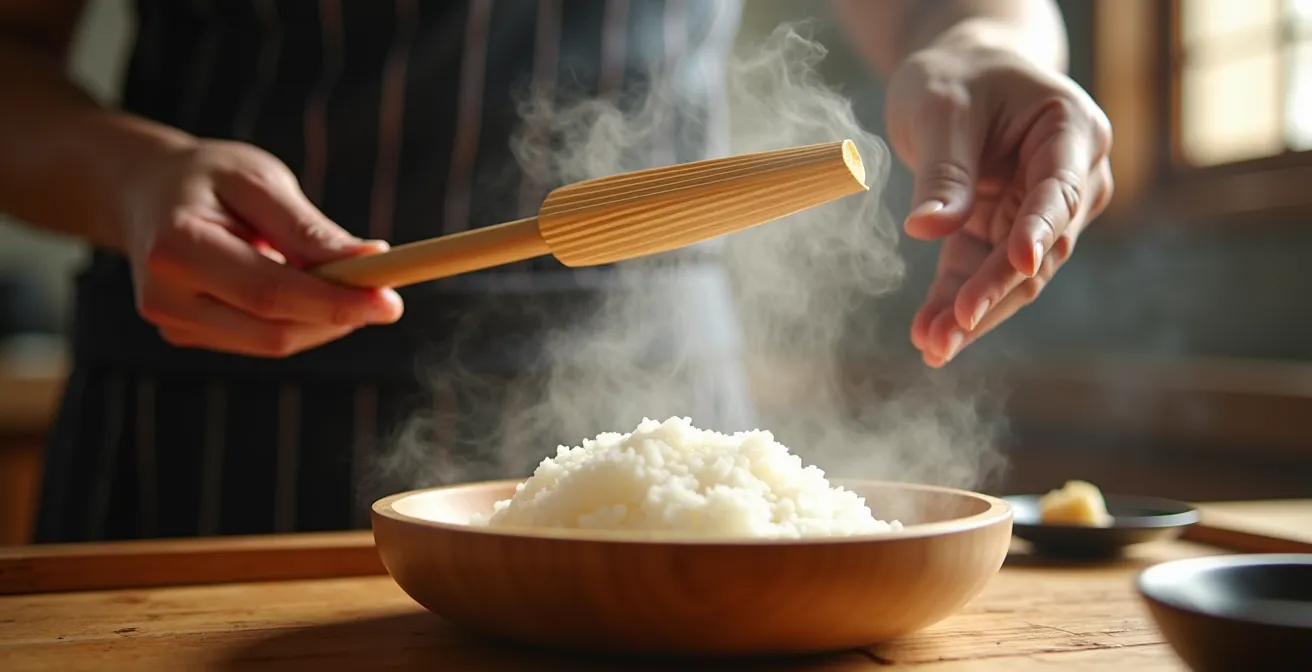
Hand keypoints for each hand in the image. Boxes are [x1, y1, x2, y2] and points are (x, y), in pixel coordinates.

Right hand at [118, 139, 403, 356]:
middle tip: (383, 293)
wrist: (144, 191)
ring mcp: (172, 324)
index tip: (390, 302)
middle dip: (337, 316)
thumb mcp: (258, 181)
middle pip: (275, 332)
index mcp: (177, 248)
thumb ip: (308, 228)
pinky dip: (297, 320)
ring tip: (330, 275)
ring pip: (273, 343)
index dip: (335, 303)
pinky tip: (295, 285)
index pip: (270, 293)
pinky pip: (261, 341)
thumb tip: (369, 261)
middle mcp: (164, 297)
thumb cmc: (207, 177)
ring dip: (320, 319)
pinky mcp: (186, 337)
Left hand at [885, 38, 1112, 366]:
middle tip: (950, 332)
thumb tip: (929, 229)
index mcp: (1072, 131)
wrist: (959, 69)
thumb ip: (943, 170)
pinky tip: (927, 335)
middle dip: (993, 292)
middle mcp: (1071, 178)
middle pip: (1038, 249)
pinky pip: (980, 273)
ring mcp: (1039, 211)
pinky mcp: (1002, 231)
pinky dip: (953, 302)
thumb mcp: (942, 109)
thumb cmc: (959, 76)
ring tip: (931, 346)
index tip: (1019, 260)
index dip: (1039, 228)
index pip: (1059, 190)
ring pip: (1013, 276)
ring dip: (972, 314)